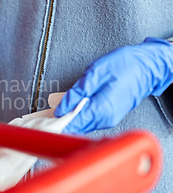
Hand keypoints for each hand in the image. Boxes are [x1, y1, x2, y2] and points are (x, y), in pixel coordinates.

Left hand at [55, 37, 172, 133]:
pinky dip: (80, 114)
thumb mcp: (95, 73)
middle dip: (62, 120)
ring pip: (83, 124)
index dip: (56, 123)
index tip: (44, 121)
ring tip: (62, 106)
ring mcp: (109, 119)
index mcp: (101, 109)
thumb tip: (61, 107)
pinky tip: (75, 105)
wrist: (148, 66)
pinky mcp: (110, 116)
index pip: (73, 124)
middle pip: (76, 127)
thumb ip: (76, 92)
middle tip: (48, 111)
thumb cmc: (126, 65)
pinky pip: (90, 120)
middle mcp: (106, 118)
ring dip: (71, 117)